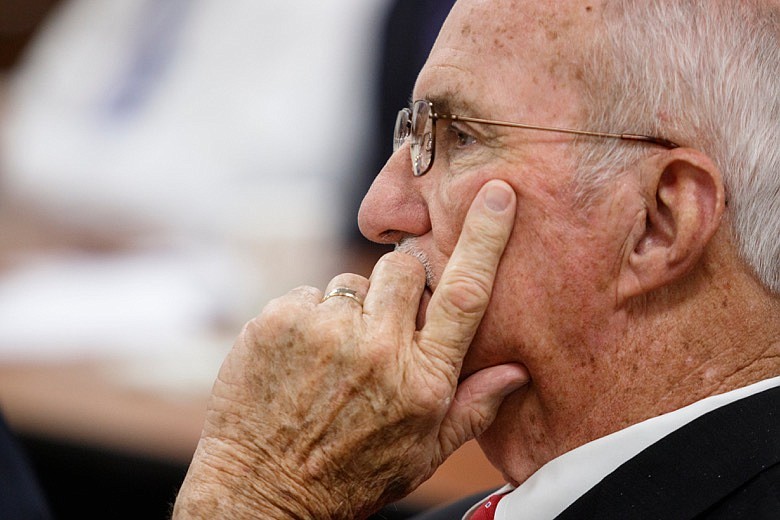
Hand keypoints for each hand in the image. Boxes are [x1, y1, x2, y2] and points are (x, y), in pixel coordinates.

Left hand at [172, 180, 529, 518]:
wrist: (261, 490)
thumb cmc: (349, 476)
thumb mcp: (421, 454)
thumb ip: (473, 408)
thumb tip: (517, 371)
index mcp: (421, 379)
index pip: (464, 294)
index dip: (485, 238)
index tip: (496, 194)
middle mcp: (376, 348)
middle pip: (402, 269)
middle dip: (399, 283)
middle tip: (382, 323)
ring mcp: (323, 331)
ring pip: (351, 283)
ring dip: (349, 311)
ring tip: (333, 359)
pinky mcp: (278, 321)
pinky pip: (308, 293)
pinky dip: (308, 318)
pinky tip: (300, 359)